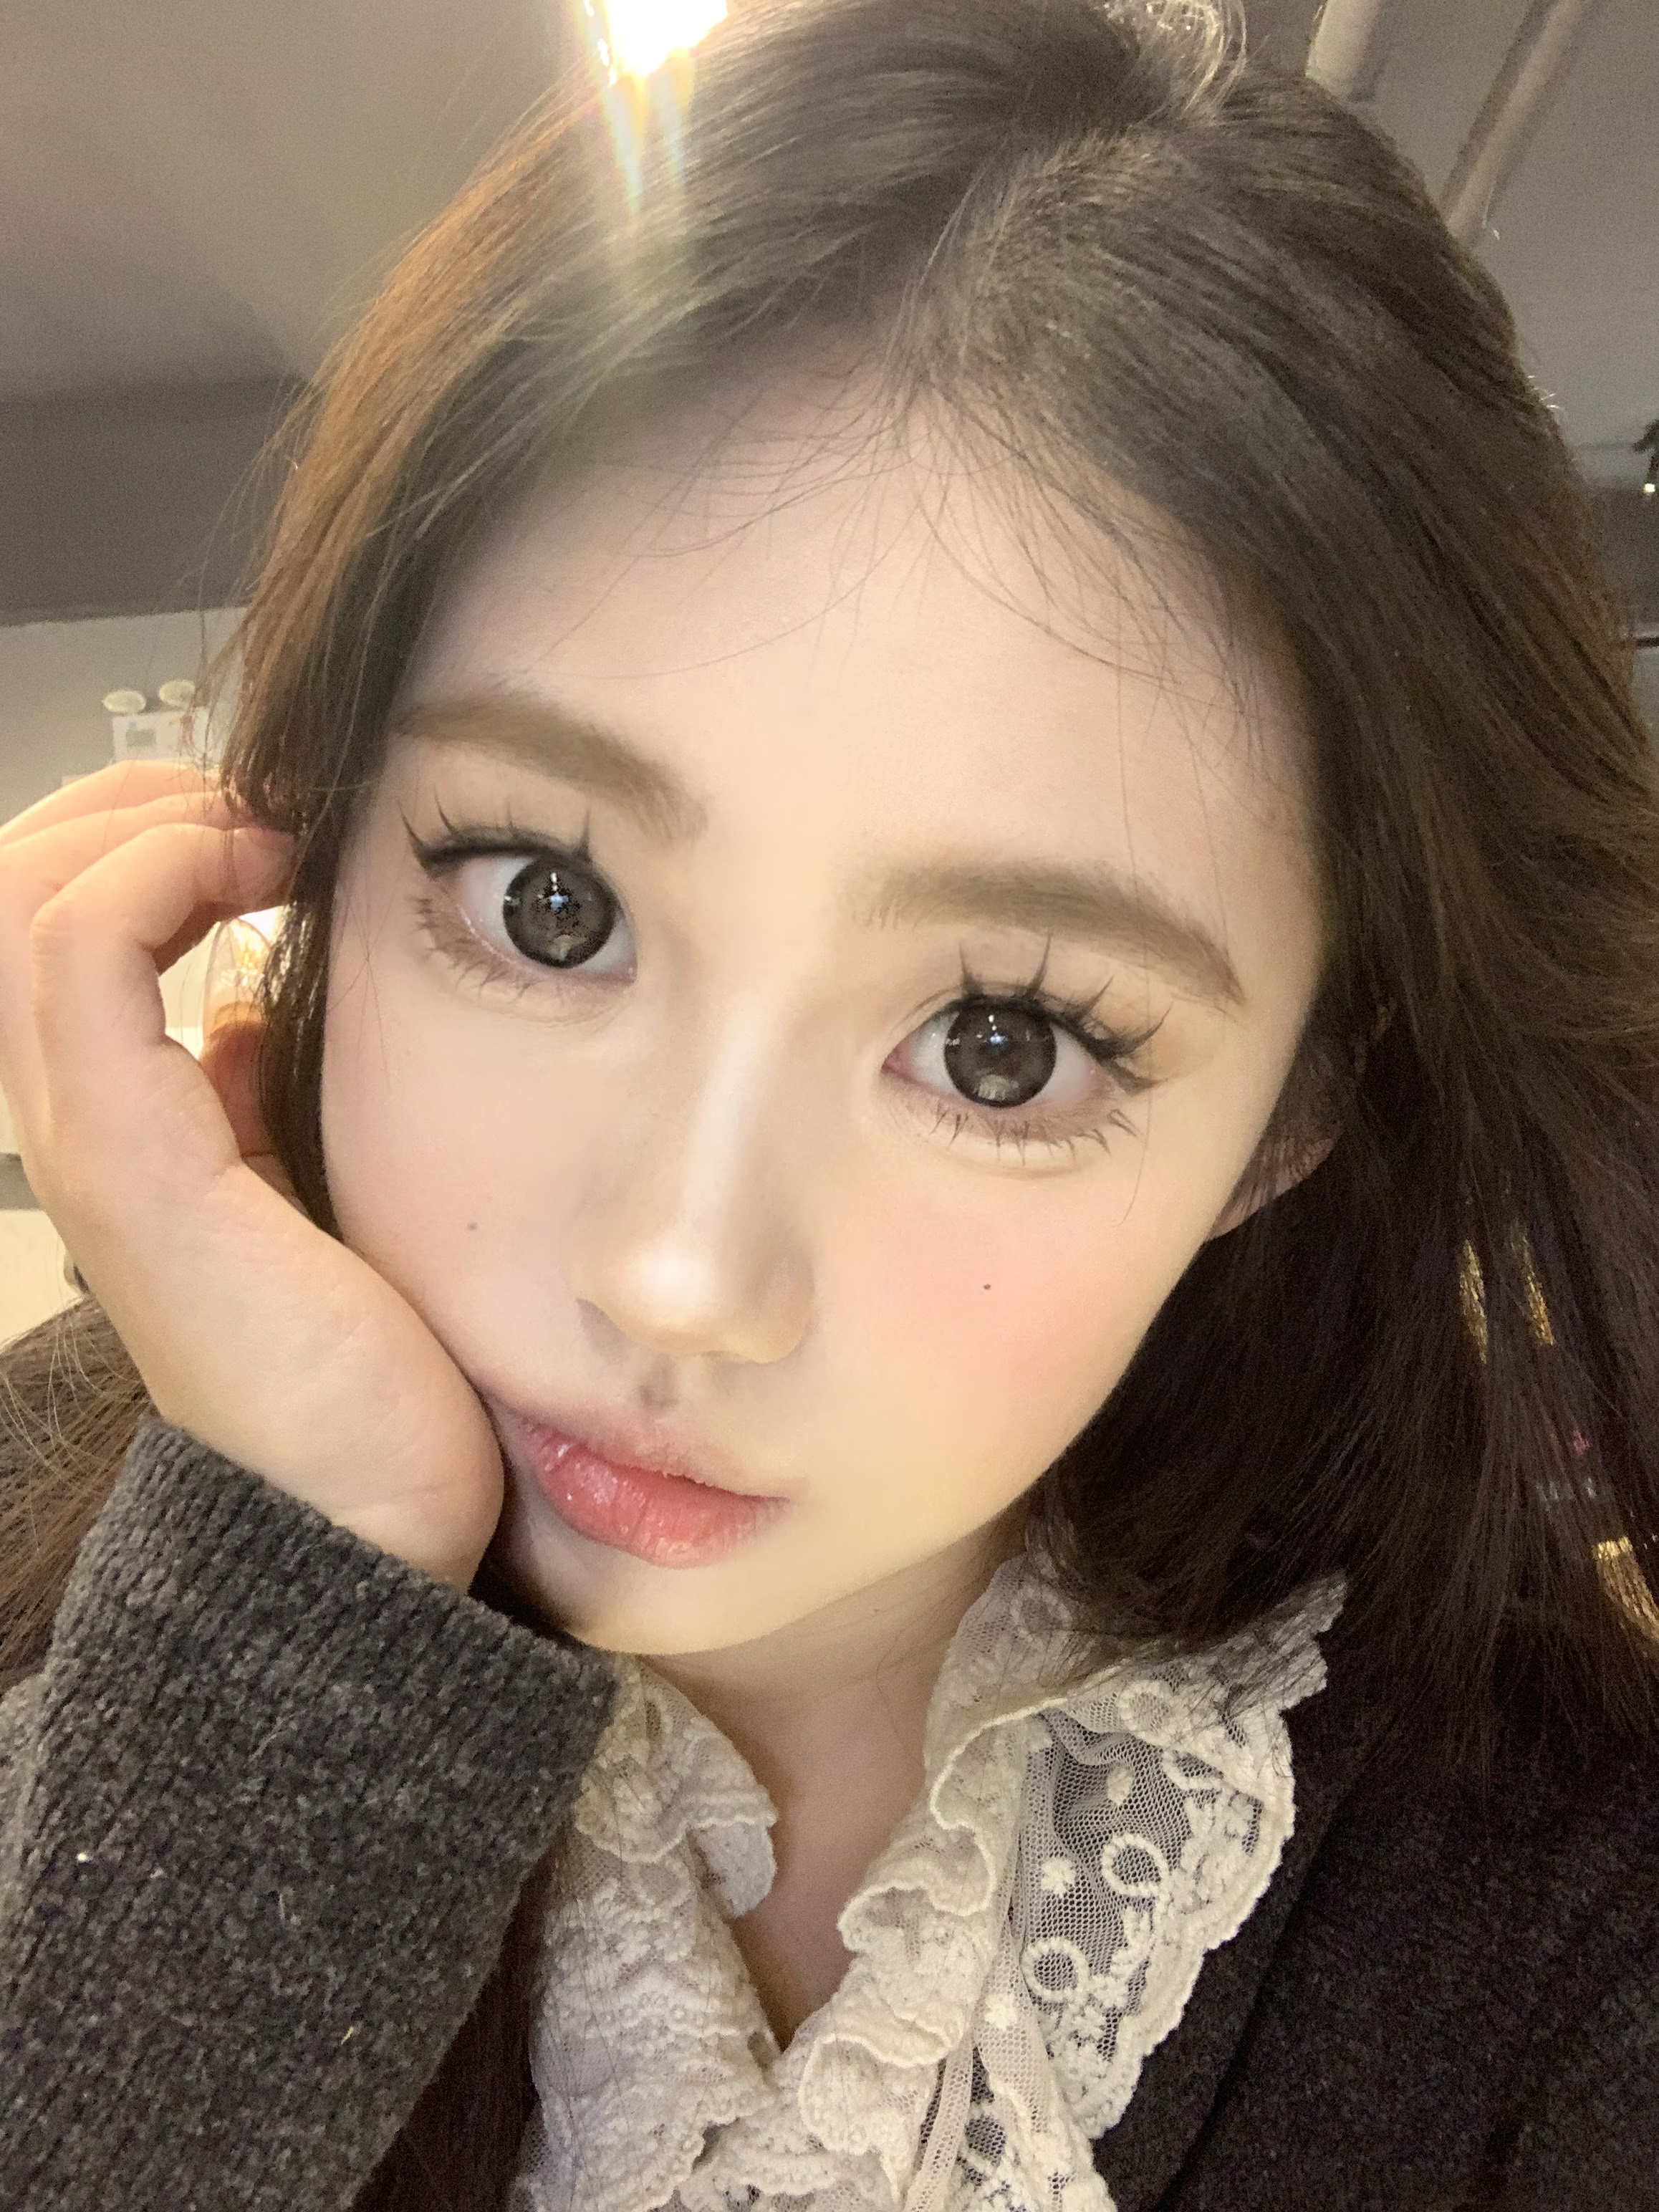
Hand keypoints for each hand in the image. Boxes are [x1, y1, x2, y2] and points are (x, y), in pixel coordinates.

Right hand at [0, 762, 503, 1590]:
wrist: (366, 1525)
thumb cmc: (359, 1376)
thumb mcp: (301, 1196)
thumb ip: (247, 1105)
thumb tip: (238, 1012)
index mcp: (118, 1130)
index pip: (48, 929)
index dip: (135, 839)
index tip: (269, 830)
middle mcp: (75, 1127)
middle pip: (10, 892)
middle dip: (123, 804)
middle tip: (253, 797)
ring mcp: (88, 1142)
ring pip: (22, 901)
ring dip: (138, 817)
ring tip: (254, 818)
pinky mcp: (133, 1160)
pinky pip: (83, 952)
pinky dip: (158, 870)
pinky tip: (261, 870)